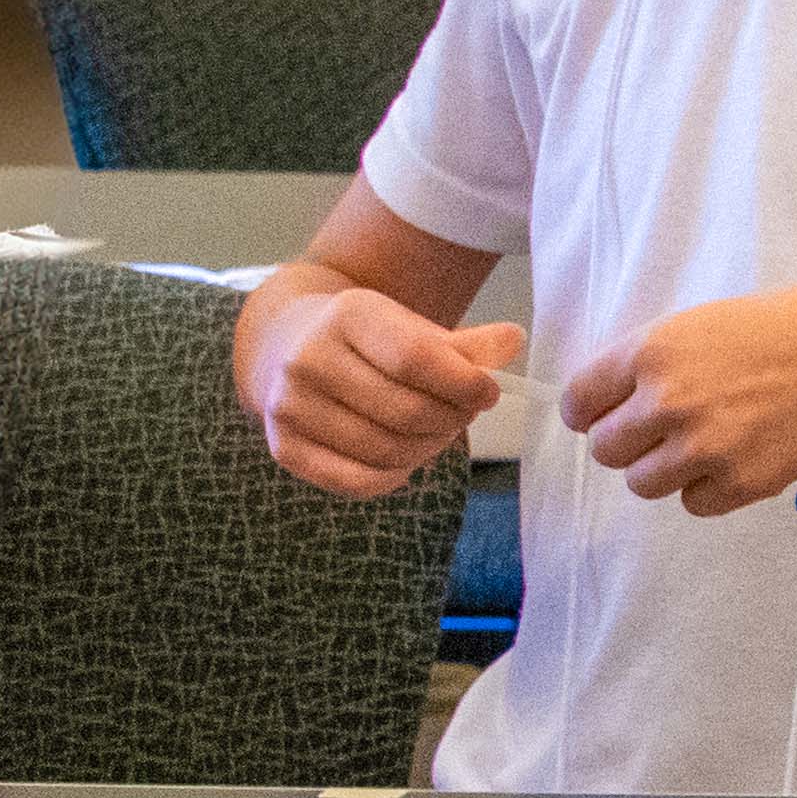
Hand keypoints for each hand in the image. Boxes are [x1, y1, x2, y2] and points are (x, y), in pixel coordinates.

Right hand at [244, 285, 525, 499]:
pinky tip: (407, 457)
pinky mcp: (283, 449)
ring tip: (439, 431)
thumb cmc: (369, 340)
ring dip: (430, 448)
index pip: (417, 359)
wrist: (289, 346)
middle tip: (464, 413)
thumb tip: (513, 342)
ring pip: (385, 449)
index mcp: (347, 316)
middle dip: (452, 419)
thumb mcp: (413, 326)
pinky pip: (357, 481)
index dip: (465, 384)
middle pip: (406, 411)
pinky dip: (395, 476)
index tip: (490, 392)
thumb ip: (467, 342)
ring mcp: (288, 407)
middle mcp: (307, 359)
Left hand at [565, 284, 796, 515]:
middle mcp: (668, 402)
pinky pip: (694, 503)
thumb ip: (649, 361)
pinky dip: (711, 488)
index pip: (579, 401)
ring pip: (642, 483)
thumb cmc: (787, 328)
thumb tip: (606, 405)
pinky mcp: (740, 484)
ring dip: (666, 469)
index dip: (592, 411)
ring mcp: (704, 448)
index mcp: (652, 352)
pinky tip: (741, 456)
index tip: (609, 414)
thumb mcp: (702, 324)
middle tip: (672, 427)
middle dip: (632, 441)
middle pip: (606, 449)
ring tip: (709, 444)